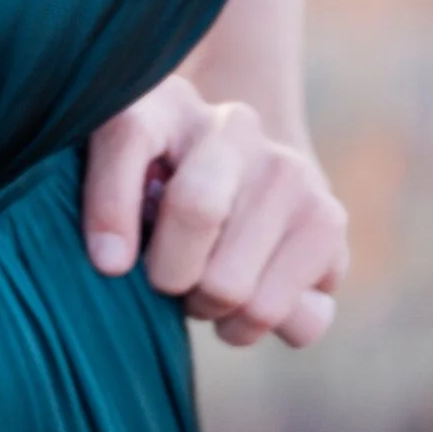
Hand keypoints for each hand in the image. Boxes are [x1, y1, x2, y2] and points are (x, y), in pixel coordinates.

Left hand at [82, 75, 346, 348]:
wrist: (234, 182)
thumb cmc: (152, 197)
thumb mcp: (112, 180)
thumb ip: (103, 199)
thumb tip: (113, 260)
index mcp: (166, 104)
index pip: (131, 135)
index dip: (112, 208)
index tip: (108, 264)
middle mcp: (233, 127)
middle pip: (197, 209)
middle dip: (172, 275)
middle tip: (171, 278)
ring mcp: (291, 172)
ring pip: (240, 288)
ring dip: (217, 313)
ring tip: (208, 288)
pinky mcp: (329, 222)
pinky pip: (298, 318)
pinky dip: (262, 327)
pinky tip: (250, 298)